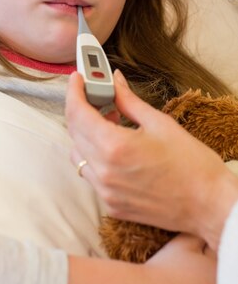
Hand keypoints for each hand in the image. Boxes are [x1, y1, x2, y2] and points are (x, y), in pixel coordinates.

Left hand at [65, 69, 237, 250]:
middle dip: (81, 110)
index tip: (77, 79)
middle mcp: (104, 171)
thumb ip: (128, 101)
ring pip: (78, 155)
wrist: (210, 205)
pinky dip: (95, 158)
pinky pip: (91, 176)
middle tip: (98, 97)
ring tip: (110, 125)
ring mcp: (105, 192)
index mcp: (115, 147)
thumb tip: (114, 81)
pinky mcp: (111, 205)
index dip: (74, 91)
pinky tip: (115, 150)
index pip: (78, 113)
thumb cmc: (192, 164)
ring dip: (85, 136)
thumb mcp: (160, 123)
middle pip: (74, 133)